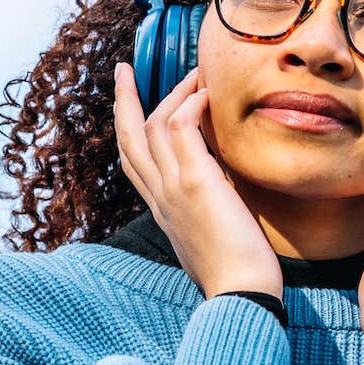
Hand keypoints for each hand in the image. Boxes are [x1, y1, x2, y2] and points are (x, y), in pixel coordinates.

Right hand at [113, 62, 283, 299]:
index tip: (132, 105)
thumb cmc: (237, 272)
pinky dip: (190, 106)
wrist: (241, 294)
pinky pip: (180, 128)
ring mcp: (172, 187)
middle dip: (123, 100)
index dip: (128, 129)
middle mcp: (159, 196)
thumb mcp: (212, 234)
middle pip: (128, 137)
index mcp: (161, 209)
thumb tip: (225, 191)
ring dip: (172, 93)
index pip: (133, 161)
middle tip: (124, 70)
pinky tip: (207, 96)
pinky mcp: (195, 182)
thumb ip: (208, 208)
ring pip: (151, 125)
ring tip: (194, 74)